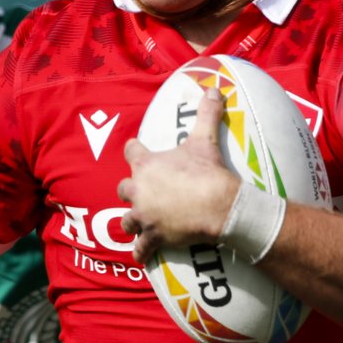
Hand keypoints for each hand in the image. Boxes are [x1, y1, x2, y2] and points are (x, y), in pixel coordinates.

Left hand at [118, 88, 239, 262]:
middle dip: (131, 190)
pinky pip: (141, 247)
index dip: (134, 151)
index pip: (130, 151)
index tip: (137, 151)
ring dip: (132, 221)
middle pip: (123, 188)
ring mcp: (144, 215)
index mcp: (146, 165)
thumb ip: (207, 113)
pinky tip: (140, 254)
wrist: (219, 205)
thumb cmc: (208, 171)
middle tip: (142, 192)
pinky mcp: (154, 236)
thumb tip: (213, 88)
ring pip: (127, 220)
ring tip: (139, 222)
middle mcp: (139, 190)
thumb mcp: (205, 139)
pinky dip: (141, 251)